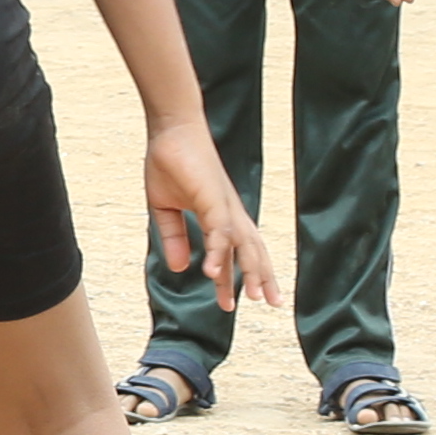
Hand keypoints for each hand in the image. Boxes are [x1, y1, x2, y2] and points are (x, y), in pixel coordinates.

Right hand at [142, 114, 276, 303]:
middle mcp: (229, 213)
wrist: (171, 129)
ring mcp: (225, 206)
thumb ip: (174, 238)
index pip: (231, 253)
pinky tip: (211, 274)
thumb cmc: (170, 162)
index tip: (228, 304)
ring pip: (244, 245)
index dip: (231, 278)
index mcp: (219, 215)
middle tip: (270, 304)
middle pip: (251, 251)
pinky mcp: (214, 199)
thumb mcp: (165, 209)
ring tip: (255, 298)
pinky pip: (219, 232)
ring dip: (251, 272)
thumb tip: (180, 269)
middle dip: (261, 278)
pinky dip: (217, 254)